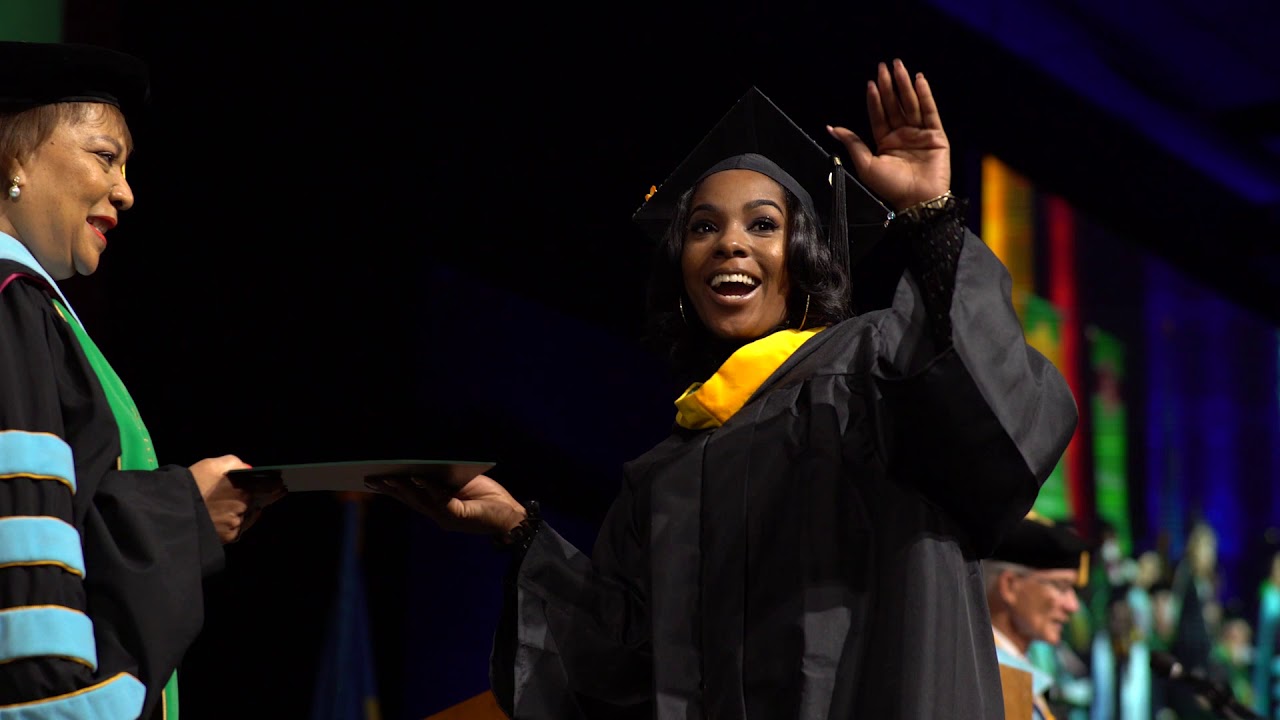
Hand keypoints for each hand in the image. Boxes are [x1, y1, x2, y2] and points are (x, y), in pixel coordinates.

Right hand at [189, 454, 284, 543]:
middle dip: (253, 499)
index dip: (276, 487)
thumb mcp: (212, 465)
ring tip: (223, 508)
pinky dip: (233, 524)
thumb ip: (234, 463)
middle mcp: (245, 507)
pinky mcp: (229, 537)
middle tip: (238, 497)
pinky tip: (220, 518)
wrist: (172, 513)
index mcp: (244, 488)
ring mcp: (238, 524)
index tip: (283, 486)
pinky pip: (237, 529)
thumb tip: (250, 469)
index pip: (270, 487)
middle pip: (256, 503)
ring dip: (241, 513)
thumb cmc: (191, 485)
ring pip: (246, 517)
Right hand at [366, 473, 524, 535]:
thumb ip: (444, 480)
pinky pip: (440, 500)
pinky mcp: (460, 516)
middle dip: (389, 489)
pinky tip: (417, 476)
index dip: (392, 489)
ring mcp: (447, 517)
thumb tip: (422, 466)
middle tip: (369, 479)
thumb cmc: (489, 498)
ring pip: (420, 502)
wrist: (512, 516)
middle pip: (409, 500)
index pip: (411, 498)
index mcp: (438, 507)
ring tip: (387, 477)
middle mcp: (439, 514)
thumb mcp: (463, 484)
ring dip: (403, 488)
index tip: (372, 481)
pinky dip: (428, 487)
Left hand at [826, 58, 950, 210]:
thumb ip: (852, 143)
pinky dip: (925, 95)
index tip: (871, 83)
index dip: (875, 100)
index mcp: (885, 143)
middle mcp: (902, 136)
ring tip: (899, 67)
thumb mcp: (865, 165)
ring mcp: (919, 134)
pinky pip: (930, 111)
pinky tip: (918, 80)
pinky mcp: (936, 135)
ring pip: (911, 104)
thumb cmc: (890, 187)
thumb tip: (831, 128)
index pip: (879, 116)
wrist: (917, 200)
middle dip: (889, 86)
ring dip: (904, 85)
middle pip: (894, 106)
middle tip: (884, 66)